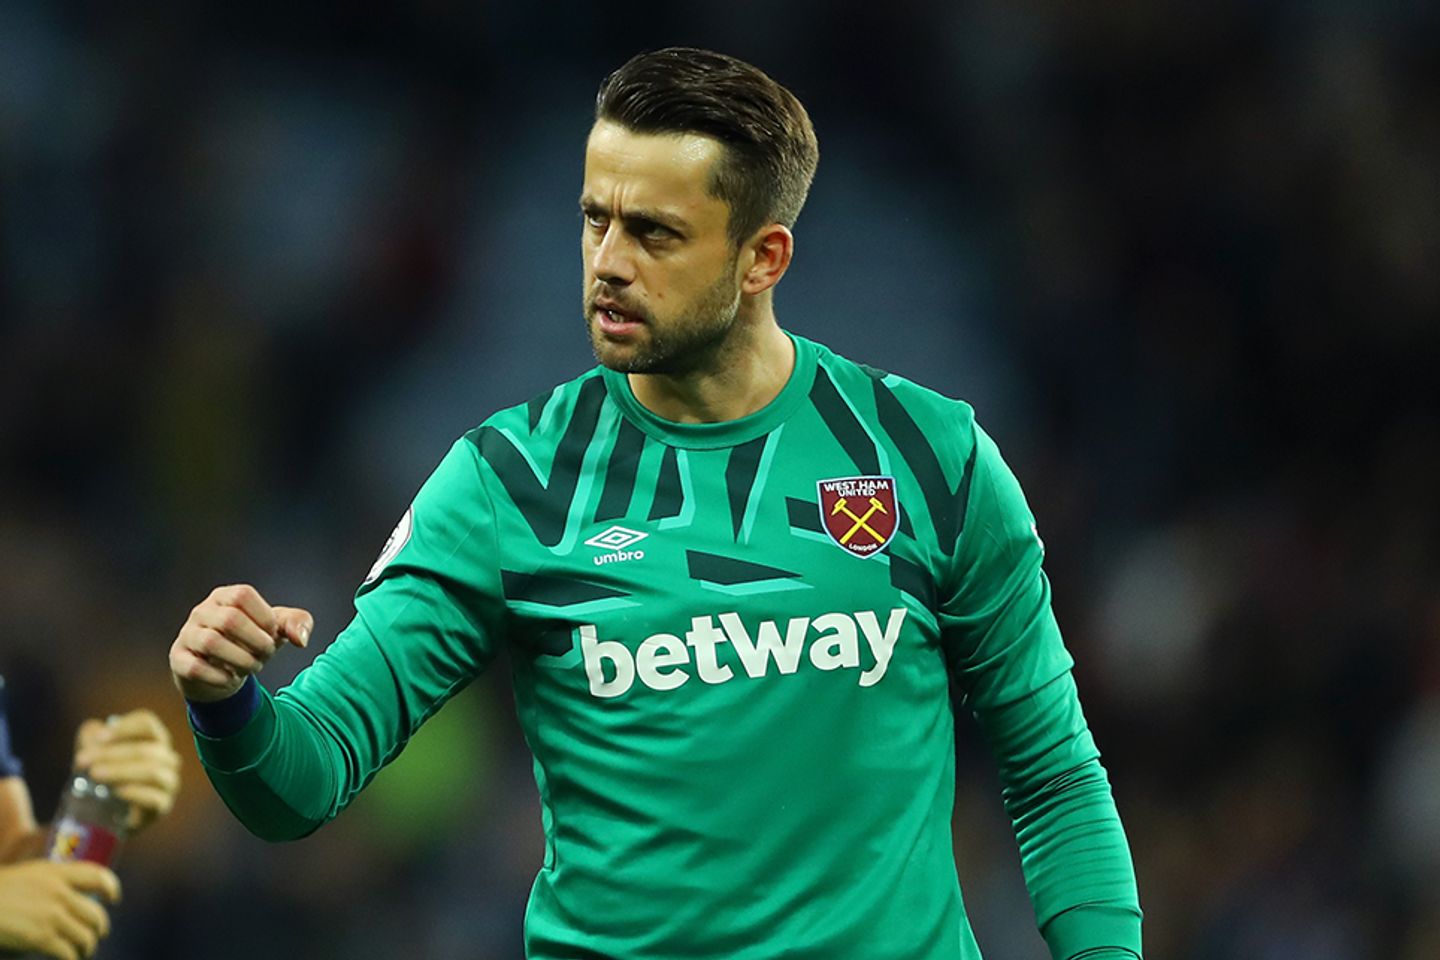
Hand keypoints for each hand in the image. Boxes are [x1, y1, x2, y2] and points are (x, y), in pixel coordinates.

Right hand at [0, 859, 119, 959]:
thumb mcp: (26, 877)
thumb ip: (48, 884)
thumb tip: (65, 899)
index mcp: (55, 873)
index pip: (97, 875)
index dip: (110, 887)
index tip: (113, 899)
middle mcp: (59, 892)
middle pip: (95, 913)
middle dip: (98, 928)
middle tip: (94, 935)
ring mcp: (53, 915)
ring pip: (86, 936)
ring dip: (86, 948)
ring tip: (82, 952)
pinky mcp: (42, 938)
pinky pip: (68, 953)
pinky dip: (71, 959)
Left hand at [73, 711, 180, 834]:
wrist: (105, 813)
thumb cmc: (103, 776)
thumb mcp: (93, 754)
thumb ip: (91, 738)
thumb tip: (94, 729)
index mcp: (153, 739)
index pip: (148, 723)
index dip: (124, 728)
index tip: (99, 738)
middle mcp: (166, 757)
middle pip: (147, 748)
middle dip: (111, 753)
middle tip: (81, 760)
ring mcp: (168, 782)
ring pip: (153, 771)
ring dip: (120, 771)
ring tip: (94, 774)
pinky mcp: (163, 805)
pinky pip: (155, 797)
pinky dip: (136, 793)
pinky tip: (117, 792)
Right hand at [169, 585, 311, 702]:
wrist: (223, 673)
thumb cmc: (251, 642)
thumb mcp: (277, 630)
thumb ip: (297, 623)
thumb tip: (302, 640)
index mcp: (225, 596)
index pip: (243, 595)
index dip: (264, 617)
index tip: (273, 635)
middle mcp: (202, 611)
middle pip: (229, 620)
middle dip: (256, 642)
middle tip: (266, 655)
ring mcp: (187, 635)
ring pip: (211, 643)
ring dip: (241, 660)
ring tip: (252, 667)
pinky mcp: (178, 659)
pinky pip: (195, 667)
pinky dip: (220, 677)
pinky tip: (232, 679)